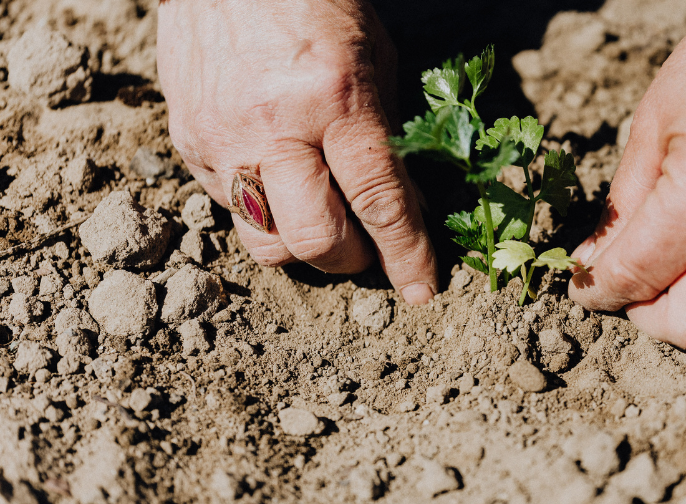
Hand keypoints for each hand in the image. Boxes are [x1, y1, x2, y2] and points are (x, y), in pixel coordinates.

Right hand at [157, 0, 436, 303]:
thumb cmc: (315, 4)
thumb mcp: (374, 60)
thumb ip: (388, 137)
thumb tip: (406, 207)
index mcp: (334, 99)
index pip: (377, 200)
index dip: (405, 254)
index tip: (423, 290)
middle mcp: (273, 127)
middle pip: (315, 240)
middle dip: (352, 261)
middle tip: (367, 248)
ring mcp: (222, 140)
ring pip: (265, 243)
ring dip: (304, 249)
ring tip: (323, 221)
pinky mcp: (188, 145)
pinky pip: (230, 210)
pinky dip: (266, 213)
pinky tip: (280, 182)